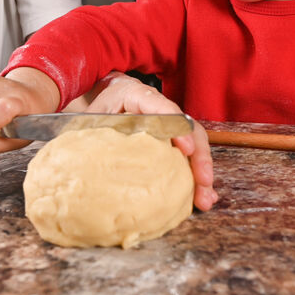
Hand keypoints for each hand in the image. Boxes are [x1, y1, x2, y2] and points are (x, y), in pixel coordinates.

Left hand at [86, 72, 217, 210]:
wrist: (102, 102)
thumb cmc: (95, 110)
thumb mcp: (89, 118)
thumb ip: (93, 129)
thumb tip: (89, 157)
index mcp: (136, 95)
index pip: (164, 108)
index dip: (178, 128)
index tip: (185, 149)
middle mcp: (160, 107)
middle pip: (189, 128)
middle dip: (200, 157)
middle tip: (203, 182)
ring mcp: (170, 124)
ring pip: (194, 144)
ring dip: (202, 172)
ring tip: (205, 198)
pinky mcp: (172, 140)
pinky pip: (190, 156)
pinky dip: (196, 177)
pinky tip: (200, 197)